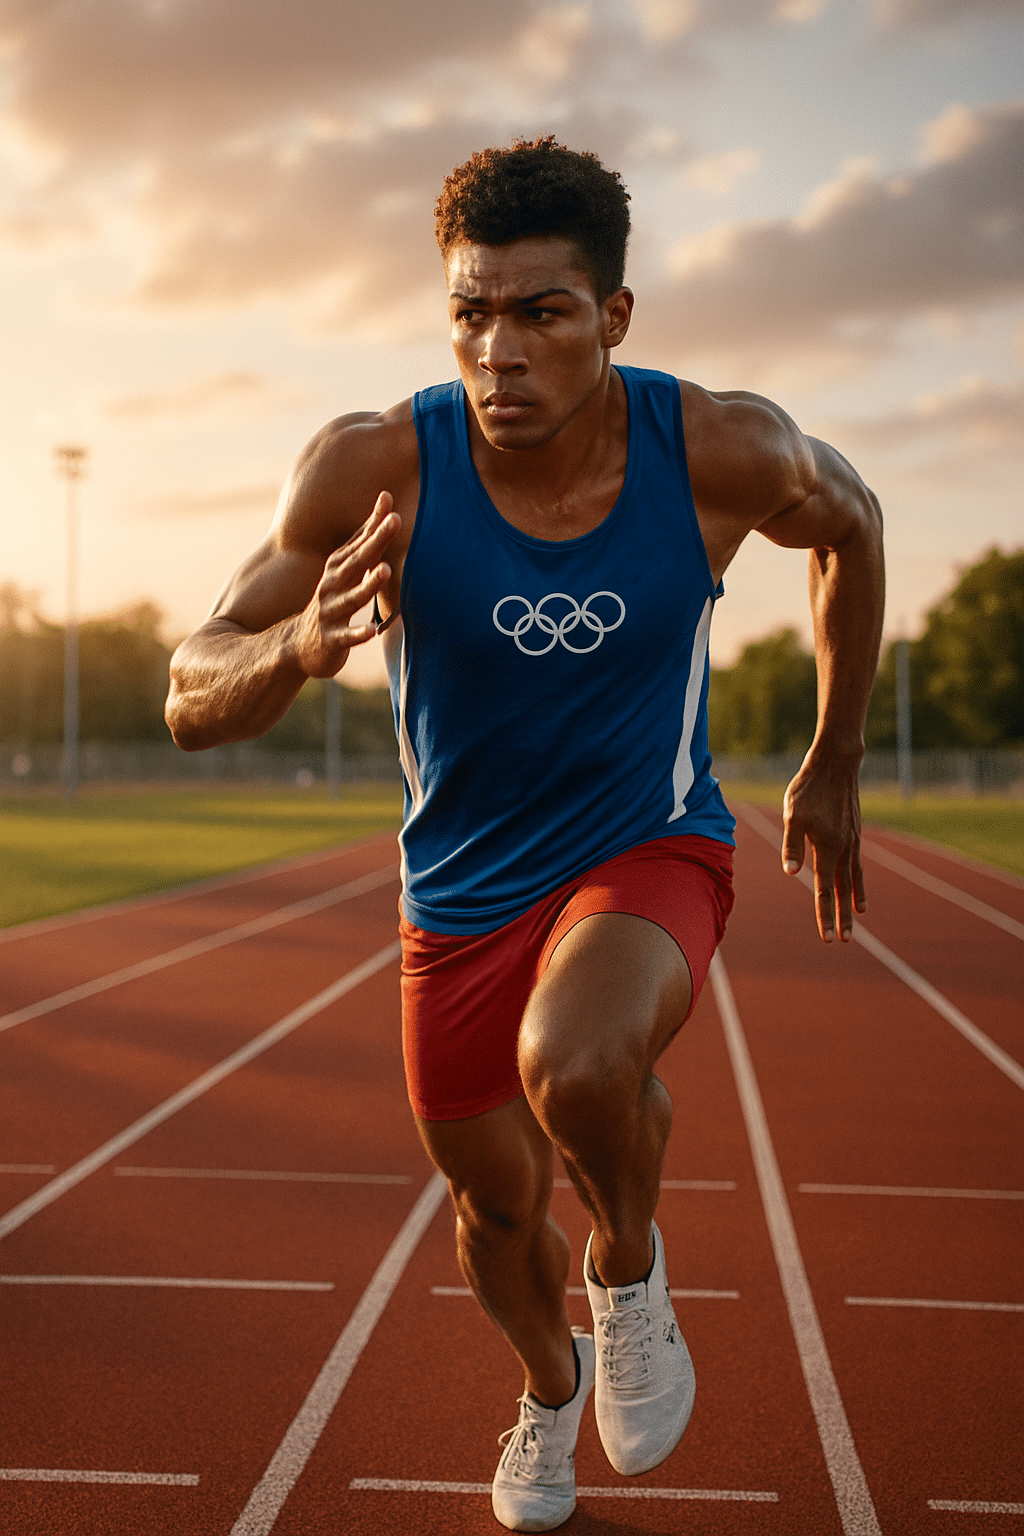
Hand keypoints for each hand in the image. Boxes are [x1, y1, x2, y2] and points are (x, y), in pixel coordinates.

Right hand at [293, 493, 398, 677]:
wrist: (298, 645)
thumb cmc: (331, 602)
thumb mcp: (345, 572)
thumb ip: (363, 543)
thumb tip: (384, 505)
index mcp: (338, 569)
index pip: (360, 541)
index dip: (375, 522)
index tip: (389, 499)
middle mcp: (332, 586)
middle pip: (357, 561)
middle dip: (376, 541)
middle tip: (395, 521)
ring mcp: (330, 612)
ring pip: (352, 598)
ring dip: (368, 585)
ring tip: (385, 570)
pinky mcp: (332, 640)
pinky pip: (347, 637)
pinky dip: (358, 634)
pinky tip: (372, 630)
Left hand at [780, 754, 866, 942]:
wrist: (836, 764)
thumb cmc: (808, 788)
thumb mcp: (792, 815)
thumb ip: (792, 844)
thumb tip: (791, 873)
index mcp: (828, 848)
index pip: (825, 890)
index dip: (825, 915)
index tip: (829, 938)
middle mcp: (844, 848)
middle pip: (843, 890)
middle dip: (843, 916)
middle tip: (845, 940)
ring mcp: (852, 841)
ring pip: (854, 878)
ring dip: (853, 900)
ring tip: (858, 918)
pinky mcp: (854, 833)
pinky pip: (858, 863)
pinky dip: (860, 880)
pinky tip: (859, 889)